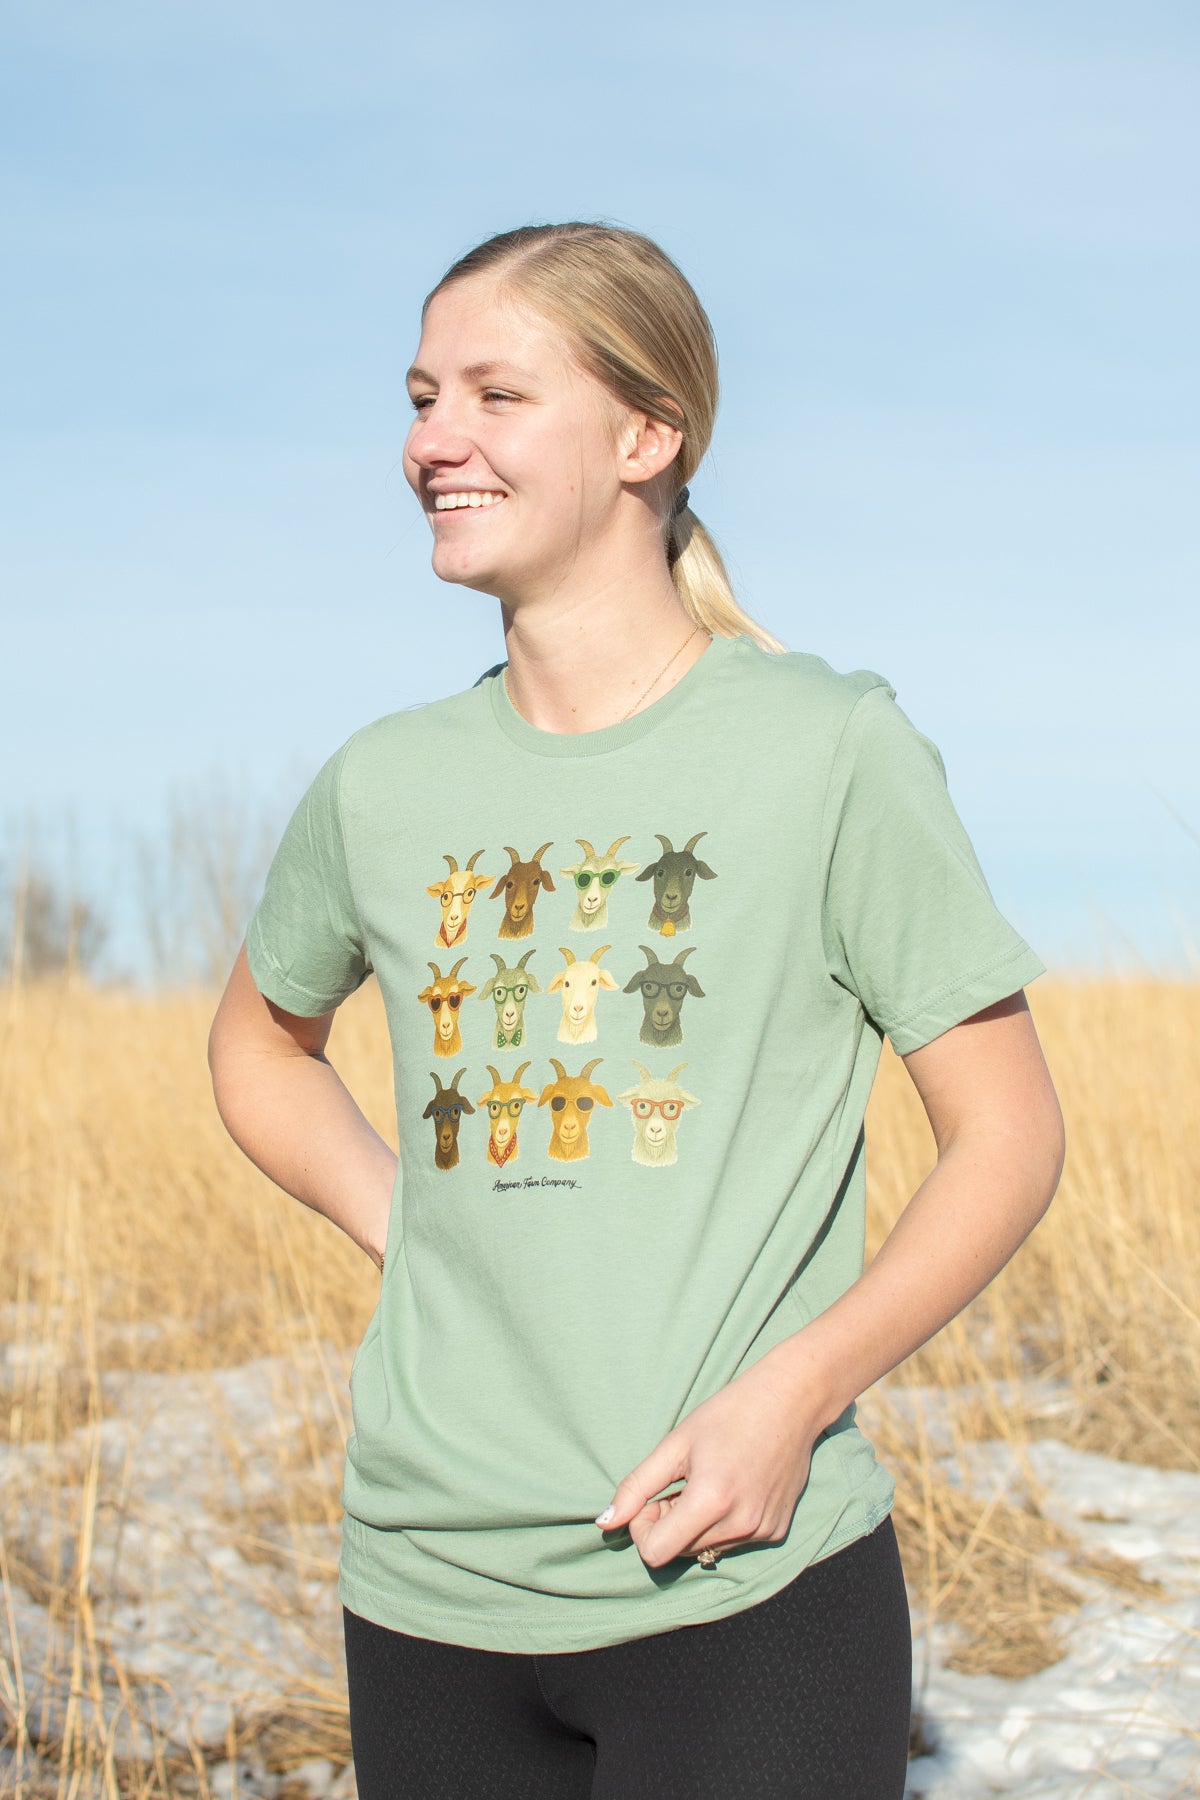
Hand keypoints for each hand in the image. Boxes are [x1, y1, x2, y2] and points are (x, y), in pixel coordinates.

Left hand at [594, 1350, 821, 1567]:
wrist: (791, 1401)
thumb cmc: (728, 1414)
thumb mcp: (675, 1444)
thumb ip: (636, 1487)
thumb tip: (604, 1524)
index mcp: (711, 1501)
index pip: (655, 1553)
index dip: (644, 1527)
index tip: (653, 1498)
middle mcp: (740, 1525)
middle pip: (680, 1552)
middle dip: (669, 1524)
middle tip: (681, 1484)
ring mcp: (762, 1531)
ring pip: (706, 1550)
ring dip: (696, 1525)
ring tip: (709, 1481)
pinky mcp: (777, 1531)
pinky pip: (733, 1542)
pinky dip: (724, 1524)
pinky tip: (734, 1487)